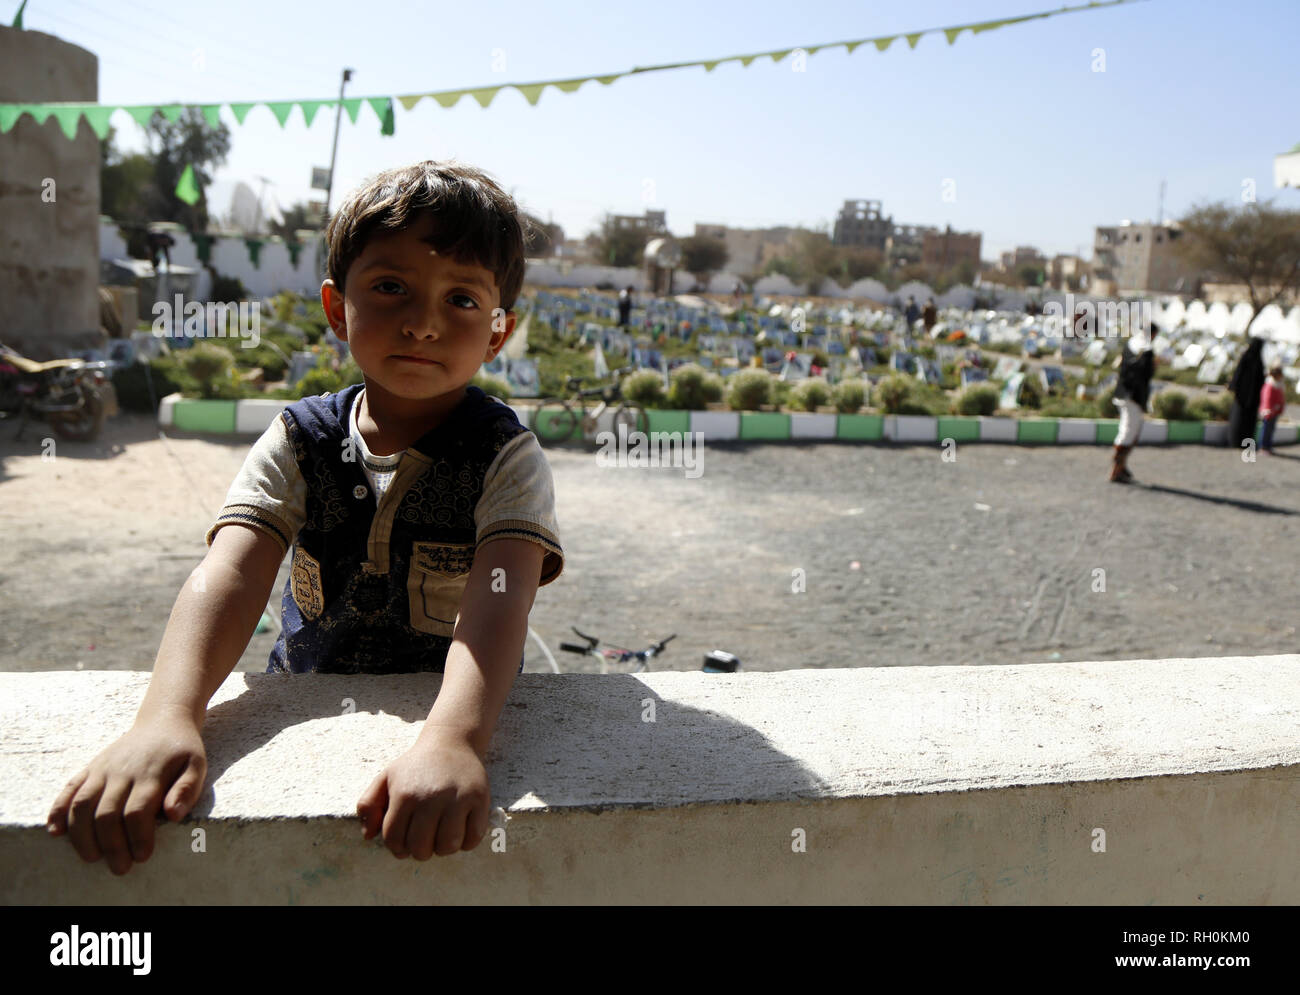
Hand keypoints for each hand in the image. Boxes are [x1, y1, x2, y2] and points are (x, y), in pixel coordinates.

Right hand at [47, 710, 206, 875]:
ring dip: (81, 835)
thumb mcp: (196, 764)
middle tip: (120, 867)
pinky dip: (58, 811)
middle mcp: (122, 772)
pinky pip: (69, 789)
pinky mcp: (90, 768)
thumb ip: (188, 789)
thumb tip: (174, 815)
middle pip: (107, 813)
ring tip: (91, 857)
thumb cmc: (181, 749)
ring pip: (82, 804)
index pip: (138, 812)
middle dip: (111, 845)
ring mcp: (102, 769)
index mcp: (150, 773)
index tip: (142, 857)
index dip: (138, 837)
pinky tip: (55, 832)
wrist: (162, 720)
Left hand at [357, 732, 489, 859]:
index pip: (395, 840)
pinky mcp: (479, 798)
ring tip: (442, 835)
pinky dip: (466, 842)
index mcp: (404, 795)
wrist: (451, 742)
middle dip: (420, 851)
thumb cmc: (415, 766)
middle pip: (420, 848)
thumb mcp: (385, 778)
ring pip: (448, 846)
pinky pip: (473, 838)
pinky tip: (460, 830)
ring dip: (443, 848)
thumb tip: (368, 836)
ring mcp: (457, 798)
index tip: (405, 842)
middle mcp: (430, 797)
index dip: (397, 848)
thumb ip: (368, 805)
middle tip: (424, 839)